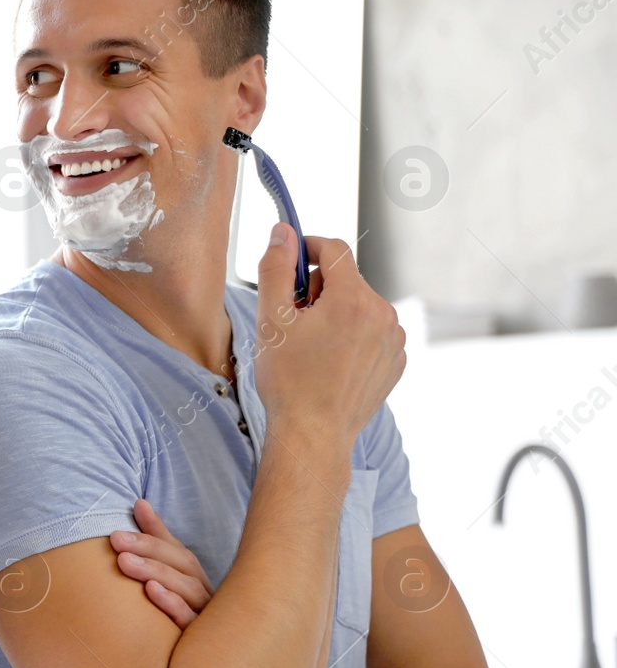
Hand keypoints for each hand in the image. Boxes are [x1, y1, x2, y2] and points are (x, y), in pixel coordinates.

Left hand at [112, 498, 211, 627]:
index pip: (175, 549)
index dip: (153, 532)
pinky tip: (151, 591)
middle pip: (182, 565)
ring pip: (186, 588)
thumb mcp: (164, 573)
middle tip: (116, 540)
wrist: (199, 663)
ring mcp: (205, 616)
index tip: (129, 514)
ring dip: (156, 571)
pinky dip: (173, 604)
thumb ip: (154, 539)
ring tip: (125, 561)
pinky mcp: (200, 639)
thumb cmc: (173, 611)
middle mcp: (203, 592)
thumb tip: (140, 502)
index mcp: (193, 576)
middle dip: (148, 549)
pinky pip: (189, 620)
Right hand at [252, 224, 406, 449]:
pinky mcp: (396, 361)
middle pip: (347, 280)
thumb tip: (283, 233)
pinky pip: (372, 333)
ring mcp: (394, 340)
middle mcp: (383, 314)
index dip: (307, 248)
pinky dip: (351, 337)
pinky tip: (330, 361)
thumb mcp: (271, 319)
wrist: (313, 435)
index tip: (290, 259)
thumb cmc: (289, 382)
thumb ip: (277, 268)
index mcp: (353, 300)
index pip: (334, 250)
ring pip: (360, 306)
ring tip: (311, 346)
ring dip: (335, 314)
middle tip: (293, 320)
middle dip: (319, 290)